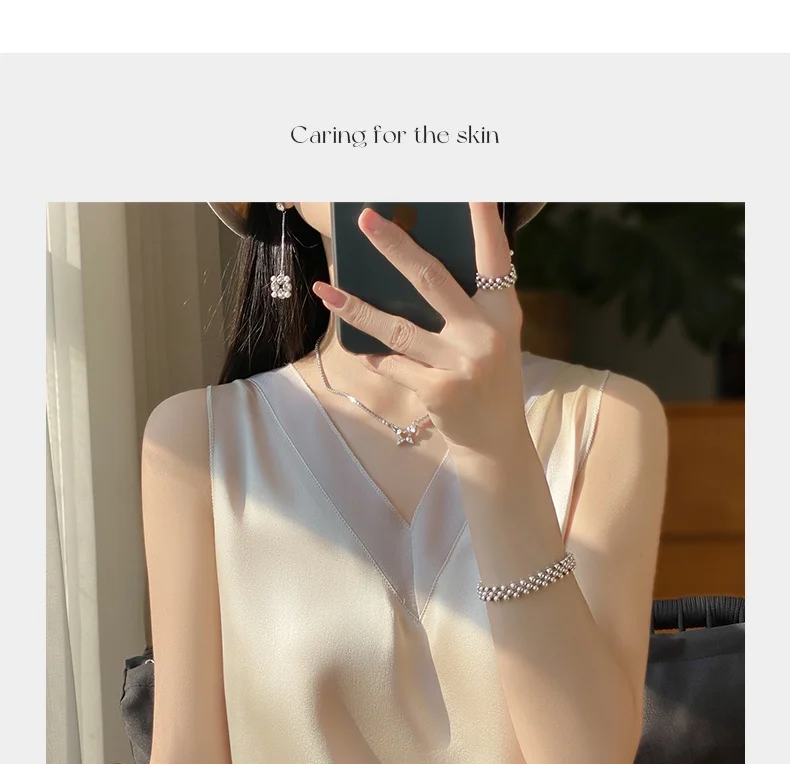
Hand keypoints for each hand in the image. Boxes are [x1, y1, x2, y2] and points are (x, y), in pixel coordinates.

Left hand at [313, 203, 526, 457]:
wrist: (495, 442)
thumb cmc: (486, 378)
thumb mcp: (492, 337)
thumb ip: (467, 304)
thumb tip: (412, 265)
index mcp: (502, 312)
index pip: (494, 258)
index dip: (484, 223)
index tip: (472, 187)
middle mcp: (484, 334)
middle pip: (431, 280)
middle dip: (395, 246)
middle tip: (365, 219)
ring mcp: (461, 364)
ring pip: (398, 327)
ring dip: (357, 308)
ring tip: (327, 290)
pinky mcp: (438, 392)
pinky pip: (393, 364)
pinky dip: (372, 354)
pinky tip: (355, 344)